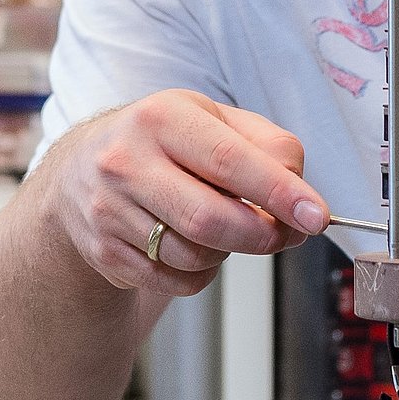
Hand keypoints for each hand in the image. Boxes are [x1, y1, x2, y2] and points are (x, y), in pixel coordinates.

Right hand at [40, 89, 326, 295]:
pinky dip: (203, 271)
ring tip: (228, 223)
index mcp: (162, 118)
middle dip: (263, 234)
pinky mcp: (103, 253)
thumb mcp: (216, 120)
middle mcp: (126, 163)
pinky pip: (176, 281)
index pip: (229, 161)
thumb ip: (270, 146)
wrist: (81, 168)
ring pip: (195, 255)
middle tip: (288, 232)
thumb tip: (301, 192)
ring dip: (231, 250)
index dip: (279, 192)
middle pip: (211, 219)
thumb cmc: (165, 141)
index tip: (316, 216)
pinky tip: (195, 242)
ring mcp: (108, 211)